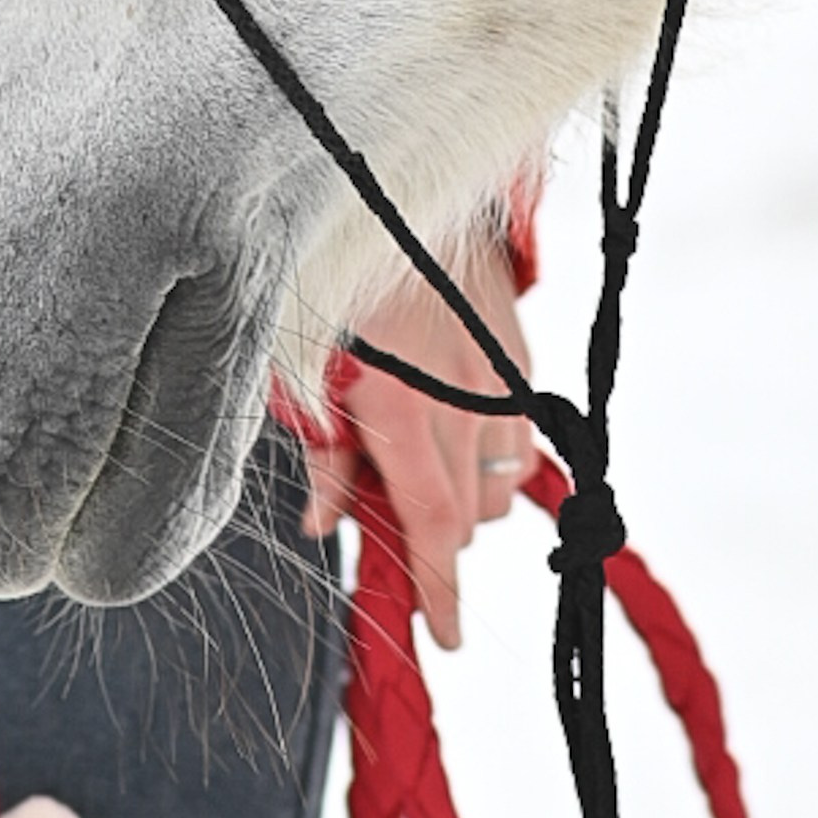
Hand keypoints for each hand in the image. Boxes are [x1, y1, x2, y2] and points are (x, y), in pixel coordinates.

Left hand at [299, 247, 531, 648]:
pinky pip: (519, 433)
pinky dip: (491, 452)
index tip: (448, 638)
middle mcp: (465, 396)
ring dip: (464, 496)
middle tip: (389, 525)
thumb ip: (321, 451)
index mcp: (404, 405)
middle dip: (435, 540)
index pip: (434, 525)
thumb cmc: (330, 271)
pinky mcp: (518, 349)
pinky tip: (451, 427)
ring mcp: (502, 372)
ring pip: (501, 482)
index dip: (442, 590)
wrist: (386, 180)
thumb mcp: (298, 363)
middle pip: (469, 514)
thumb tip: (322, 523)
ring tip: (416, 470)